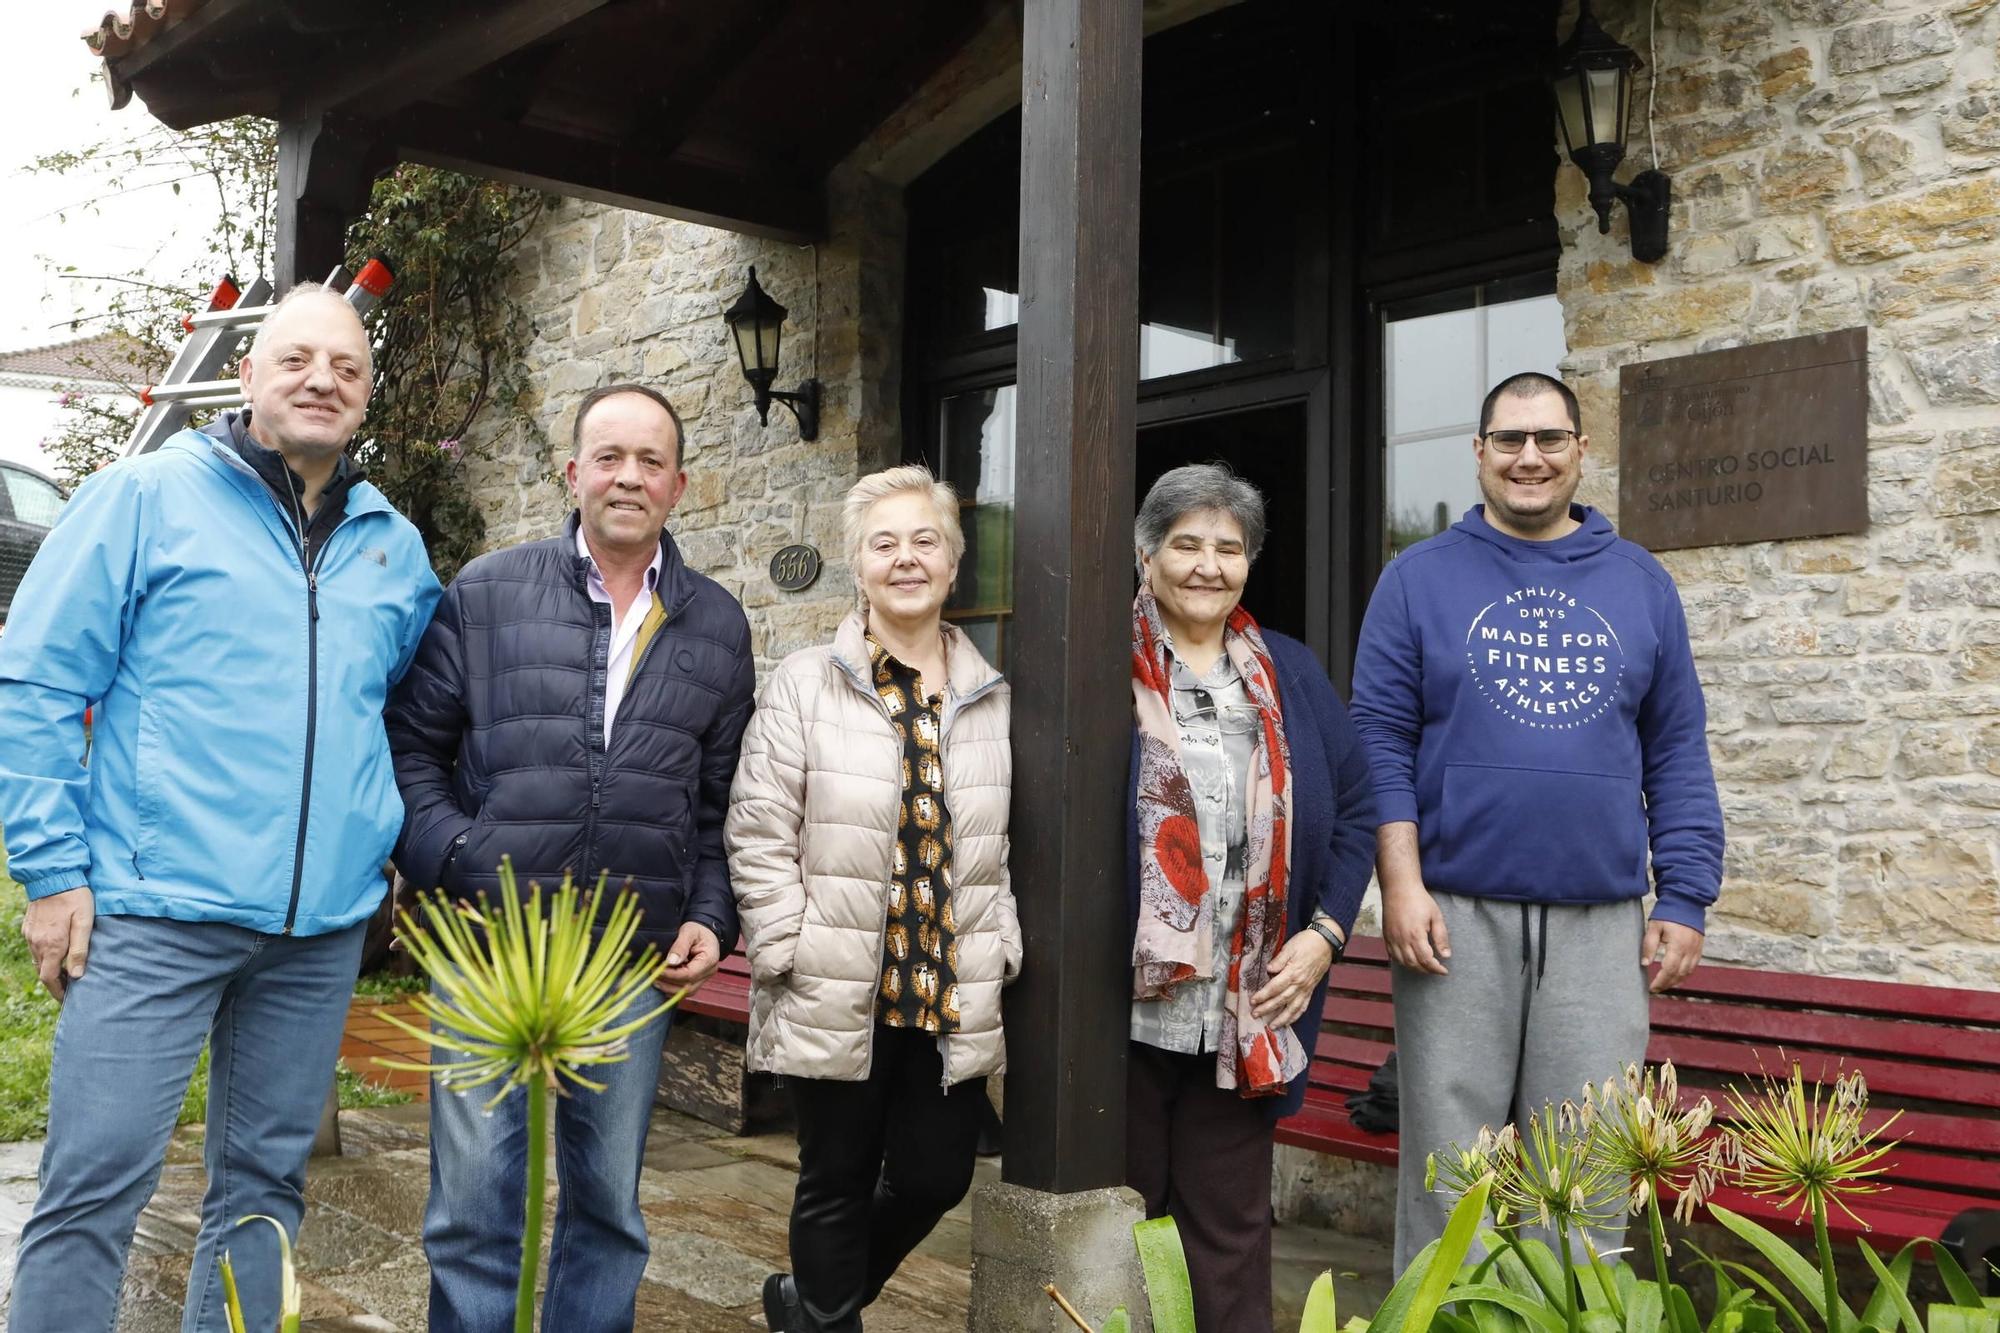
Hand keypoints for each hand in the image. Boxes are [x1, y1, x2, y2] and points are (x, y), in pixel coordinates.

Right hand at [23, 886, 94, 1001]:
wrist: (54, 876)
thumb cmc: (75, 898)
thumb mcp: (85, 923)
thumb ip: (80, 949)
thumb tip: (77, 975)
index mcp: (51, 945)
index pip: (50, 978)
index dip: (58, 991)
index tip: (67, 999)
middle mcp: (37, 943)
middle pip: (42, 972)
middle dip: (54, 983)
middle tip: (69, 988)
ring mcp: (30, 935)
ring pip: (37, 961)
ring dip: (49, 969)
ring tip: (66, 973)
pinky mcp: (29, 927)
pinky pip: (34, 948)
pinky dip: (44, 956)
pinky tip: (56, 954)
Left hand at [658, 921, 720, 991]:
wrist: (706, 931)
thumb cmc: (697, 930)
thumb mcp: (688, 932)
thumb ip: (680, 946)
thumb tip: (670, 962)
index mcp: (709, 959)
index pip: (689, 974)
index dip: (671, 975)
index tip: (656, 969)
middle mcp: (709, 971)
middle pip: (688, 986)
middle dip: (668, 984)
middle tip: (652, 976)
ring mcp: (705, 977)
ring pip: (687, 992)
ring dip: (669, 989)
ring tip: (654, 980)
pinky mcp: (698, 980)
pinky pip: (685, 990)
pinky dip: (673, 989)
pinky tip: (662, 983)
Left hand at [1250, 927, 1335, 1026]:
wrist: (1325, 943)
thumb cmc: (1306, 943)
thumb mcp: (1290, 947)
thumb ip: (1279, 960)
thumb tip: (1269, 969)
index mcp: (1292, 972)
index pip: (1275, 987)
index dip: (1263, 995)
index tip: (1253, 1001)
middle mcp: (1299, 984)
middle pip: (1281, 999)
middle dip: (1267, 1008)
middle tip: (1255, 1014)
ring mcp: (1306, 989)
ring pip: (1293, 1008)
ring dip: (1282, 1018)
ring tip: (1271, 1026)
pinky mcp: (1310, 990)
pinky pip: (1303, 1006)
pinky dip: (1295, 1016)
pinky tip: (1288, 1022)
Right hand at [1382, 881, 1449, 974]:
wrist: (1399, 888)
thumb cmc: (1419, 900)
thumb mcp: (1436, 916)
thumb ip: (1441, 937)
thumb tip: (1446, 955)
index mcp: (1416, 935)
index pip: (1426, 960)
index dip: (1436, 969)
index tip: (1444, 971)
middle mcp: (1401, 939)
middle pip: (1414, 964)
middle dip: (1427, 970)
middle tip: (1436, 969)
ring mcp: (1392, 938)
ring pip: (1402, 962)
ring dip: (1415, 968)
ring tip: (1425, 966)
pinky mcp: (1386, 935)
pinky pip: (1392, 955)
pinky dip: (1402, 961)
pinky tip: (1410, 959)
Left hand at [1643, 919, 1703, 992]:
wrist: (1686, 901)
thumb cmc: (1668, 913)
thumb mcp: (1654, 927)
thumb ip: (1649, 945)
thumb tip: (1644, 964)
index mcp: (1678, 945)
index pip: (1669, 970)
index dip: (1660, 981)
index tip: (1651, 987)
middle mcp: (1690, 950)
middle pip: (1679, 974)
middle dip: (1667, 984)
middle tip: (1655, 989)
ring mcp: (1696, 950)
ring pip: (1688, 973)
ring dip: (1676, 981)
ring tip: (1664, 985)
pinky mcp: (1699, 948)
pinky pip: (1693, 967)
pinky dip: (1685, 975)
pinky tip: (1676, 977)